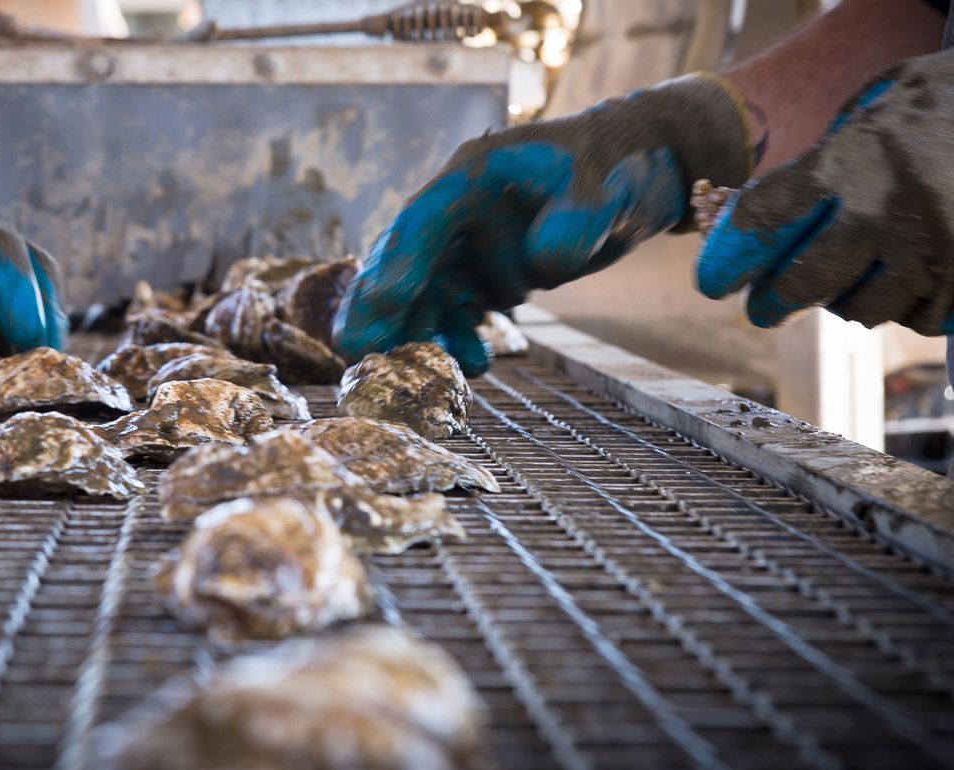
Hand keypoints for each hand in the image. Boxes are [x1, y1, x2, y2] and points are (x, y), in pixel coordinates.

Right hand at [335, 75, 753, 375]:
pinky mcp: (488, 269)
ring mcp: (471, 241)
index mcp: (473, 173)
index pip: (423, 218)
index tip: (383, 301)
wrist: (645, 170)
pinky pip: (459, 308)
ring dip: (416, 329)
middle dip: (381, 304)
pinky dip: (458, 337)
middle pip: (407, 257)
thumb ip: (575, 222)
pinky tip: (473, 365)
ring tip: (406, 372)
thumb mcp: (605, 188)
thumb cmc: (621, 164)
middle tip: (355, 350)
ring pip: (427, 290)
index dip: (399, 259)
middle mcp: (459, 208)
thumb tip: (541, 264)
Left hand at [697, 51, 953, 334]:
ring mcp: (934, 249)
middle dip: (774, 302)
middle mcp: (888, 209)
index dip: (730, 257)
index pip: (765, 218)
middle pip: (805, 281)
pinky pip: (922, 318)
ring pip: (863, 309)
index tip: (715, 282)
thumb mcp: (876, 104)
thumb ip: (829, 158)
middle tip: (761, 310)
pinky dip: (908, 307)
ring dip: (847, 302)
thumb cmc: (939, 103)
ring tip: (846, 287)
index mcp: (851, 158)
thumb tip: (770, 215)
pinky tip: (905, 284)